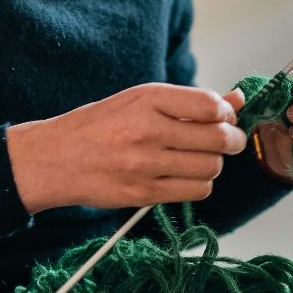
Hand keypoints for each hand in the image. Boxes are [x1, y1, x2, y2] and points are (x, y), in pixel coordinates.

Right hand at [6, 83, 245, 212]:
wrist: (54, 158)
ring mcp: (146, 164)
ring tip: (197, 158)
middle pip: (218, 139)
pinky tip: (184, 176)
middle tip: (229, 141)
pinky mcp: (144, 193)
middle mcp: (147, 129)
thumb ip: (189, 102)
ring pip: (211, 167)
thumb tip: (237, 99)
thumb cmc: (100, 126)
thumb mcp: (139, 101)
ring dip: (213, 164)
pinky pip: (197, 191)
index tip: (224, 117)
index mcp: (147, 98)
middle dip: (232, 140)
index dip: (226, 113)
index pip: (210, 105)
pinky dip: (200, 184)